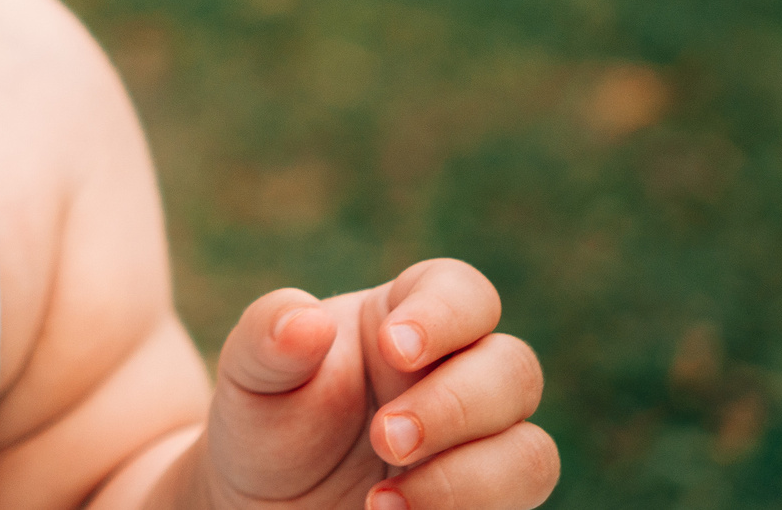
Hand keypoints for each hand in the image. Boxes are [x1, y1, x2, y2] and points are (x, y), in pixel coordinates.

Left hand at [195, 258, 556, 509]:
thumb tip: (306, 321)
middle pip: (514, 369)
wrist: (265, 509)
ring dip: (469, 480)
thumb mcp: (250, 377)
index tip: (394, 348)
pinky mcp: (487, 505)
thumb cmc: (267, 424)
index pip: (463, 293)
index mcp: (407, 321)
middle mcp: (459, 376)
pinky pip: (516, 508)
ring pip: (531, 452)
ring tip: (380, 502)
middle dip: (454, 406)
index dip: (444, 315)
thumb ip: (268, 337)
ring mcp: (482, 447)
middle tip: (384, 439)